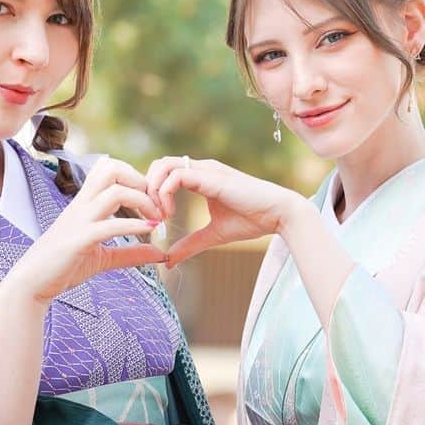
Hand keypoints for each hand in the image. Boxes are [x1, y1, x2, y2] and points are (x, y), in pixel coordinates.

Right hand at [11, 158, 165, 301]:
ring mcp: (80, 221)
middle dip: (140, 180)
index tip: (153, 202)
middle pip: (112, 169)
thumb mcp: (103, 258)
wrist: (32, 283)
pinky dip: (134, 225)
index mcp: (85, 204)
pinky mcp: (79, 241)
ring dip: (143, 201)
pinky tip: (150, 230)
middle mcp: (82, 206)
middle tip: (156, 204)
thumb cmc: (63, 267)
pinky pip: (109, 226)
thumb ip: (131, 253)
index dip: (136, 179)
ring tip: (157, 219)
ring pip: (114, 192)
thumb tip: (160, 253)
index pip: (110, 170)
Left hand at [146, 156, 309, 266]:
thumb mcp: (213, 235)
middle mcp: (200, 168)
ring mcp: (205, 169)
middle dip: (147, 189)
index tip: (154, 219)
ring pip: (163, 165)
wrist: (278, 214)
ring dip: (153, 190)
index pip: (164, 172)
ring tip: (160, 215)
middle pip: (158, 164)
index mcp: (200, 177)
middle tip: (152, 216)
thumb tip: (169, 261)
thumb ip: (190, 245)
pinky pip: (176, 176)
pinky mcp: (210, 176)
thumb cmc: (252, 221)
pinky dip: (165, 193)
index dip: (152, 193)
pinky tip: (170, 214)